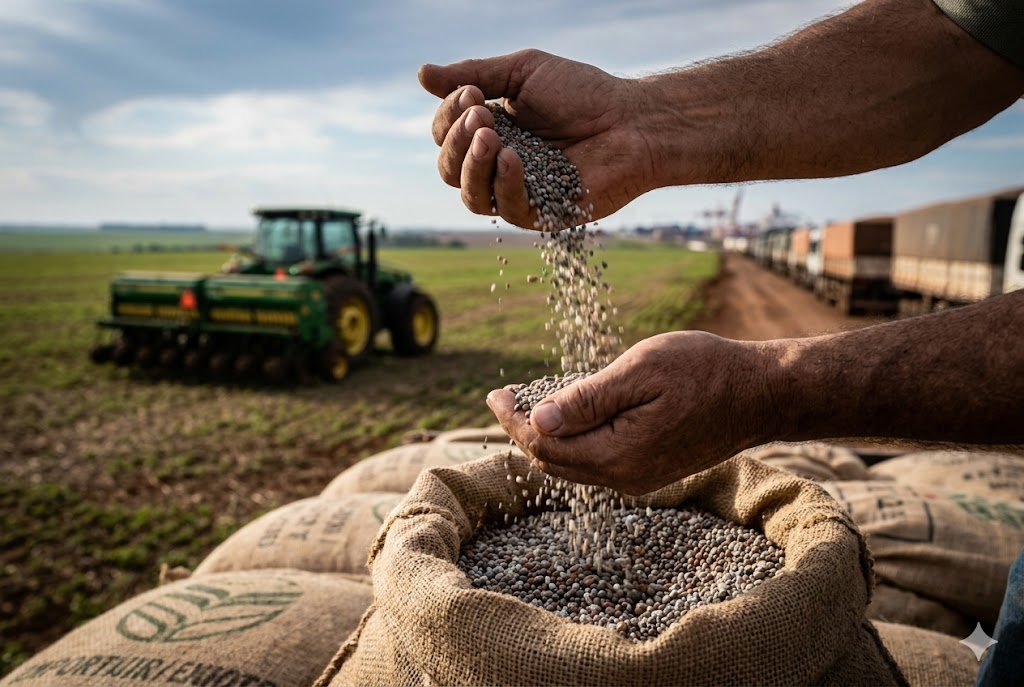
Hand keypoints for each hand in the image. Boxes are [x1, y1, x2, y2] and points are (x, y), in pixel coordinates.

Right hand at [418, 49, 662, 228]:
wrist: (633, 121)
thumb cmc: (584, 93)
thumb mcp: (523, 71)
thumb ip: (475, 73)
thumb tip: (422, 75)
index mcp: (490, 131)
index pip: (446, 135)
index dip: (449, 117)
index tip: (472, 93)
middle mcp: (497, 165)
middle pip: (448, 168)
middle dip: (457, 141)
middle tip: (482, 115)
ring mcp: (517, 192)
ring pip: (469, 196)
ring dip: (471, 165)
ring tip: (491, 137)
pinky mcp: (542, 214)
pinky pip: (506, 208)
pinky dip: (503, 183)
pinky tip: (512, 159)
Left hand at [486, 332, 779, 494]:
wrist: (760, 394)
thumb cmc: (705, 370)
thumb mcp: (640, 371)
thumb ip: (587, 399)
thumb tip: (537, 419)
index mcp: (618, 454)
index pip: (544, 444)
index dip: (513, 419)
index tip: (496, 394)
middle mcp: (624, 478)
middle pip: (552, 461)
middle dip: (523, 429)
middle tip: (507, 397)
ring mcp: (637, 480)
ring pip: (572, 466)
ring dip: (546, 437)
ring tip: (529, 403)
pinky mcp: (648, 472)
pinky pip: (595, 464)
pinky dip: (573, 442)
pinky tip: (569, 416)